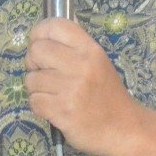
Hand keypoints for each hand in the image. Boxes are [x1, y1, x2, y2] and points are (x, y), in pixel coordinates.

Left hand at [24, 17, 142, 155]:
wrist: (123, 129)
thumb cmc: (107, 95)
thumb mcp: (99, 63)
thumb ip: (76, 47)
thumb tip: (52, 28)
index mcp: (90, 50)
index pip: (55, 26)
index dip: (39, 33)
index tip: (38, 45)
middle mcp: (81, 65)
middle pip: (36, 50)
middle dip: (33, 63)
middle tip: (44, 73)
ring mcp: (71, 89)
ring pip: (31, 79)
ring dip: (37, 88)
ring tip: (53, 95)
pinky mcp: (62, 110)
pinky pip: (34, 101)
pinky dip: (39, 106)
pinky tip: (53, 108)